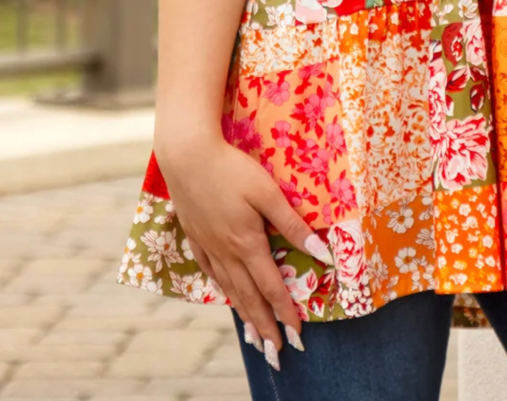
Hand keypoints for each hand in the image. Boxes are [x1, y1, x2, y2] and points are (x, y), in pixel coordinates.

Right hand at [156, 132, 332, 367]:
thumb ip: (292, 224)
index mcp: (247, 243)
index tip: (296, 333)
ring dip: (244, 313)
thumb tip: (321, 252)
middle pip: (248, 296)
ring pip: (228, 288)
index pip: (270, 286)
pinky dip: (221, 288)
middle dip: (265, 324)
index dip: (285, 311)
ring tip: (254, 334)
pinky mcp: (195, 235)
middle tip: (276, 351)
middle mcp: (226, 251)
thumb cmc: (232, 169)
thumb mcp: (268, 192)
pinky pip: (210, 271)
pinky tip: (225, 293)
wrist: (186, 156)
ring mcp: (207, 245)